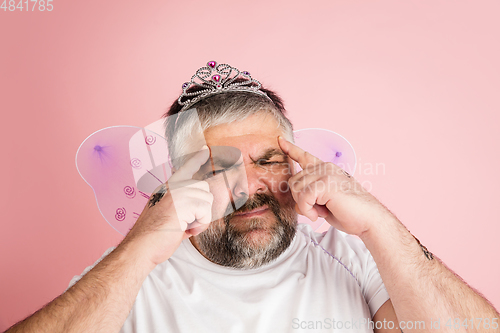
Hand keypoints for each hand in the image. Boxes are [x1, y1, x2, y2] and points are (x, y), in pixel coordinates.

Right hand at [122, 147, 213, 266]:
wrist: (141, 246)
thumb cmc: (154, 236)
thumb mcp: (168, 214)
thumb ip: (183, 205)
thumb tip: (201, 205)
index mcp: (167, 187)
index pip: (185, 168)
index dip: (197, 158)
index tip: (206, 149)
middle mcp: (172, 186)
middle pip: (204, 188)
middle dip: (202, 208)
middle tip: (186, 223)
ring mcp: (177, 192)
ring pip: (207, 200)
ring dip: (201, 219)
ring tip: (184, 227)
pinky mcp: (182, 202)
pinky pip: (206, 212)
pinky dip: (200, 225)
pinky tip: (185, 229)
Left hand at [278, 136, 390, 236]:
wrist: (368, 219)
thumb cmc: (349, 213)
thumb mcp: (324, 202)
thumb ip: (310, 196)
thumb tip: (296, 203)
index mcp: (325, 169)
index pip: (304, 156)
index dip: (291, 148)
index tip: (280, 140)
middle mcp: (325, 167)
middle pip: (293, 181)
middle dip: (299, 199)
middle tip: (316, 209)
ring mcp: (326, 173)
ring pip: (296, 189)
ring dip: (304, 206)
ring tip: (319, 212)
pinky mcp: (326, 183)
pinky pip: (303, 198)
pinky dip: (307, 210)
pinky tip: (318, 215)